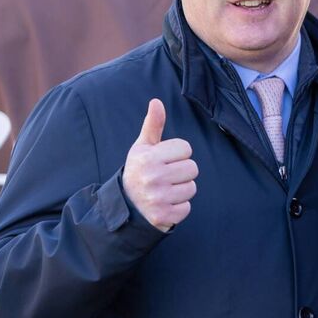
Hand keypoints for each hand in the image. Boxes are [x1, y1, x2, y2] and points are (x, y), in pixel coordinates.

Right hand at [121, 99, 197, 231]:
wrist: (124, 207)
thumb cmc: (138, 171)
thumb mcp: (142, 148)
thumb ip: (153, 125)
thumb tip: (157, 101)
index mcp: (148, 157)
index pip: (186, 148)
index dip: (177, 154)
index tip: (164, 161)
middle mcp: (152, 177)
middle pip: (192, 168)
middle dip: (182, 172)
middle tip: (165, 177)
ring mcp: (158, 198)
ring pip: (192, 188)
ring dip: (181, 190)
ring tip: (165, 190)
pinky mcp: (163, 216)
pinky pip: (187, 207)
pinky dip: (179, 207)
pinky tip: (164, 204)